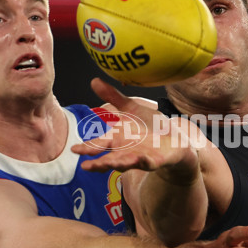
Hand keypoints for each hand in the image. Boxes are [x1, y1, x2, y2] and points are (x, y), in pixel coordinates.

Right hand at [72, 78, 197, 175]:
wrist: (174, 138)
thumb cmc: (149, 126)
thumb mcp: (131, 109)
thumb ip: (113, 97)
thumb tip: (94, 80)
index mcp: (116, 140)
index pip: (98, 145)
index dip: (87, 148)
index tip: (74, 149)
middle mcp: (124, 152)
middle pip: (108, 159)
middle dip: (98, 163)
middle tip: (86, 167)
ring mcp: (139, 158)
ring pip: (126, 163)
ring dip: (118, 164)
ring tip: (110, 163)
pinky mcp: (155, 161)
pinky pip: (149, 163)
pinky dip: (145, 162)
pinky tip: (141, 159)